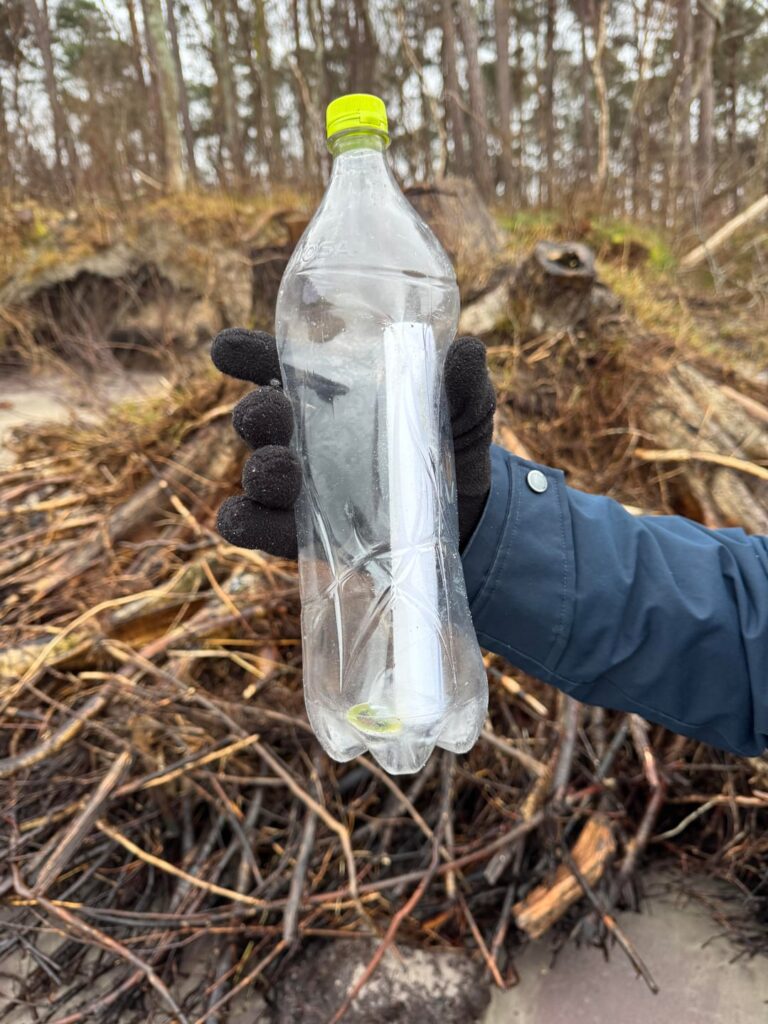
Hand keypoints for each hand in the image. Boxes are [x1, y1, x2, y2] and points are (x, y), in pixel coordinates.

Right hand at [211, 328, 495, 558]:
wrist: (465, 519)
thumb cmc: (452, 447)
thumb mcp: (466, 413)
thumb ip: (464, 386)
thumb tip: (467, 350)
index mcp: (329, 393)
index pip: (275, 364)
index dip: (244, 353)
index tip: (226, 350)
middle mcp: (301, 436)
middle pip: (258, 417)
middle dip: (256, 413)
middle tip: (276, 413)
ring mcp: (296, 487)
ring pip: (252, 473)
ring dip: (257, 468)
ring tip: (285, 470)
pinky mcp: (296, 533)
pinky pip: (250, 525)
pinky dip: (243, 520)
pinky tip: (250, 515)